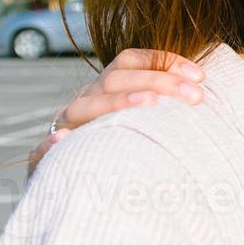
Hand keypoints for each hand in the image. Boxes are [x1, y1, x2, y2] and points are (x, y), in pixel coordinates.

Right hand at [27, 49, 204, 174]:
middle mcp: (85, 101)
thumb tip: (201, 85)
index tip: (200, 77)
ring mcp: (65, 128)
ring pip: (85, 107)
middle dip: (160, 82)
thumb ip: (164, 104)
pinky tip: (63, 142)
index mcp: (106, 88)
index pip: (130, 61)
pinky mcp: (44, 160)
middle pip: (116, 79)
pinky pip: (42, 151)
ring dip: (117, 102)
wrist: (72, 183)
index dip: (164, 62)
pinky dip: (50, 145)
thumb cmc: (123, 148)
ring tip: (150, 103)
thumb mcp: (142, 122)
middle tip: (196, 97)